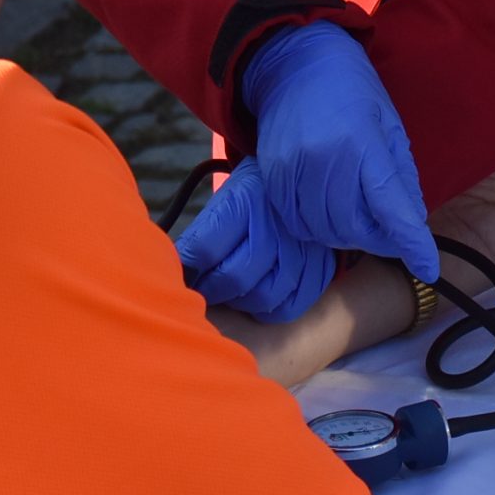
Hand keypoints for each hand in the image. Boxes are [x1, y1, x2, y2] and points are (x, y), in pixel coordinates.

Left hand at [175, 158, 335, 320]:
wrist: (309, 184)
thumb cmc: (256, 196)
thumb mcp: (227, 199)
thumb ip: (202, 234)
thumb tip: (176, 268)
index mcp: (247, 201)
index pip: (205, 248)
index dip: (188, 268)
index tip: (182, 273)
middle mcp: (277, 228)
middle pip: (234, 277)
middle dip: (211, 288)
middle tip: (202, 287)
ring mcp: (301, 253)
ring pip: (261, 298)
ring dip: (238, 301)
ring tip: (229, 291)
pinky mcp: (318, 273)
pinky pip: (286, 309)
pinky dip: (266, 310)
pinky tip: (256, 296)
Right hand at [176, 22, 437, 317]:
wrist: (294, 63)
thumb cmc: (352, 90)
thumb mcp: (390, 124)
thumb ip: (401, 175)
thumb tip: (413, 223)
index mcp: (362, 141)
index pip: (390, 205)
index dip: (410, 242)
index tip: (428, 268)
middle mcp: (325, 158)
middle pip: (354, 227)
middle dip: (378, 239)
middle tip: (389, 232)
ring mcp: (293, 168)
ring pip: (324, 231)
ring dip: (347, 236)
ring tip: (359, 219)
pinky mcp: (271, 175)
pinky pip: (296, 223)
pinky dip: (317, 229)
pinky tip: (329, 213)